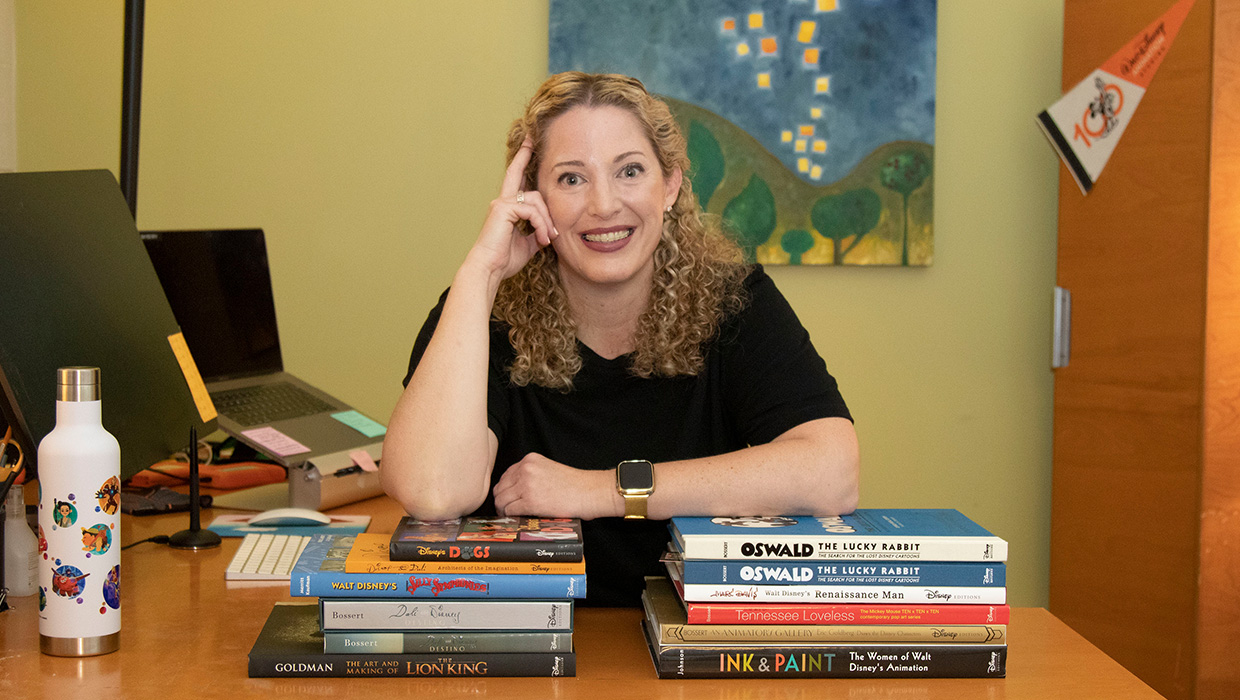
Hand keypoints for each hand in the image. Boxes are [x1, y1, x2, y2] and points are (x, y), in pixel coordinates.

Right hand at [466, 138, 557, 280]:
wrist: (490, 270)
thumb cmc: (504, 260)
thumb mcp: (528, 244)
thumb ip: (537, 232)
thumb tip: (548, 230)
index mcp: (507, 208)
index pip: (515, 182)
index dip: (521, 163)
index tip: (528, 146)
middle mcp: (502, 202)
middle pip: (517, 174)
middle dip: (524, 155)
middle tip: (532, 139)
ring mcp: (501, 203)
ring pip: (536, 199)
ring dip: (547, 220)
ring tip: (549, 239)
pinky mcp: (503, 209)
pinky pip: (532, 211)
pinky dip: (541, 225)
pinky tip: (543, 239)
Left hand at [492, 452, 614, 519]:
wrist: (590, 492)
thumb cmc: (576, 485)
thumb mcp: (549, 470)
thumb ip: (531, 476)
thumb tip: (515, 492)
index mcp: (530, 459)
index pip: (506, 475)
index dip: (505, 490)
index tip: (507, 499)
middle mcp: (525, 469)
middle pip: (500, 487)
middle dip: (502, 500)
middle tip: (507, 510)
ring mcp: (526, 484)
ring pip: (501, 500)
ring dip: (504, 510)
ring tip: (511, 517)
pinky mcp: (530, 501)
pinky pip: (510, 510)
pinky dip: (510, 517)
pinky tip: (517, 519)